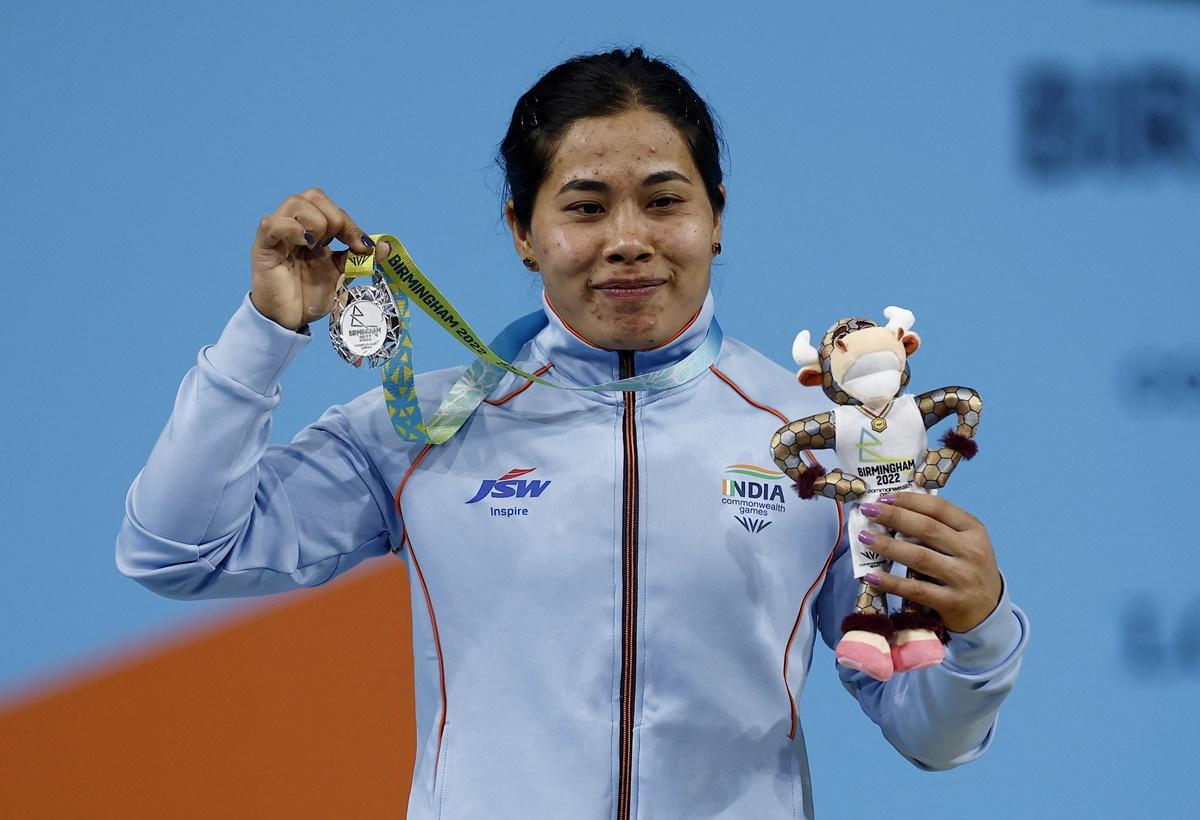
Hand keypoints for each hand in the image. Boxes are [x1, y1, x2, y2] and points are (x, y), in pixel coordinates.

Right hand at [250, 188, 388, 330]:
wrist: (290, 320)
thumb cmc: (309, 296)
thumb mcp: (340, 274)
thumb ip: (357, 258)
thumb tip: (384, 246)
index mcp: (313, 230)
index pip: (332, 208)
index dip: (350, 223)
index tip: (362, 246)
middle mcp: (294, 226)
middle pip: (313, 195)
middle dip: (334, 218)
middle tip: (335, 244)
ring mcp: (277, 234)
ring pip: (295, 203)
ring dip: (315, 222)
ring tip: (317, 247)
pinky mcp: (262, 247)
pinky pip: (272, 223)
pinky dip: (292, 228)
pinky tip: (305, 245)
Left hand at [859, 492, 1002, 632]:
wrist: (989, 611)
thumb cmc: (968, 569)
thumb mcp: (965, 543)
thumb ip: (939, 527)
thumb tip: (894, 510)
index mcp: (974, 531)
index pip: (939, 508)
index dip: (909, 500)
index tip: (883, 497)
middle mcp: (971, 552)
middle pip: (927, 529)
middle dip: (894, 517)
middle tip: (867, 511)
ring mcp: (963, 578)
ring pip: (920, 557)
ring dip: (888, 546)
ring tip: (865, 537)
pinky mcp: (952, 603)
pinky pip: (916, 590)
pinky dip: (892, 582)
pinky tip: (872, 575)